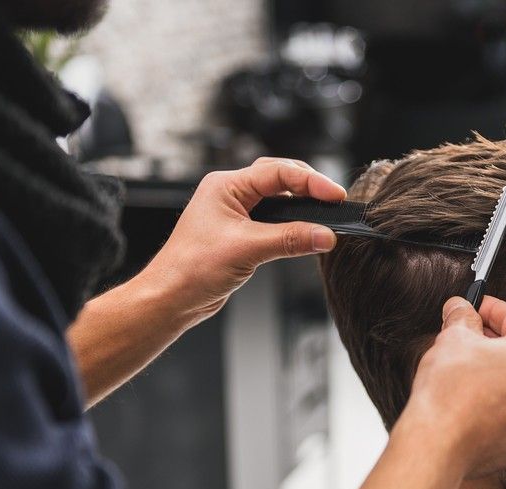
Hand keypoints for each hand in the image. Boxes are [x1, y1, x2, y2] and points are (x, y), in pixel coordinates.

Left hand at [136, 157, 343, 326]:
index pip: (277, 172)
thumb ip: (290, 240)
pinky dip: (292, 225)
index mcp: (226, 186)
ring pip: (278, 200)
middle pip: (280, 178)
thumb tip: (324, 235)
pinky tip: (305, 234)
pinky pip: (274, 222)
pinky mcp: (240, 234)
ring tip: (324, 216)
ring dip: (301, 206)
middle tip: (334, 201)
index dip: (310, 182)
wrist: (171, 298)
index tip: (334, 195)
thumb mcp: (247, 250)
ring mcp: (235, 214)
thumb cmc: (191, 269)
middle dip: (309, 187)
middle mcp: (230, 195)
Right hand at [395, 295, 505, 478]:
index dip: (490, 307)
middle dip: (493, 340)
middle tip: (464, 334)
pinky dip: (493, 403)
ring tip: (463, 369)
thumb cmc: (449, 392)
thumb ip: (462, 317)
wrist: (438, 445)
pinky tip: (467, 400)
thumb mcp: (453, 338)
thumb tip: (461, 307)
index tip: (473, 305)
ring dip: (495, 373)